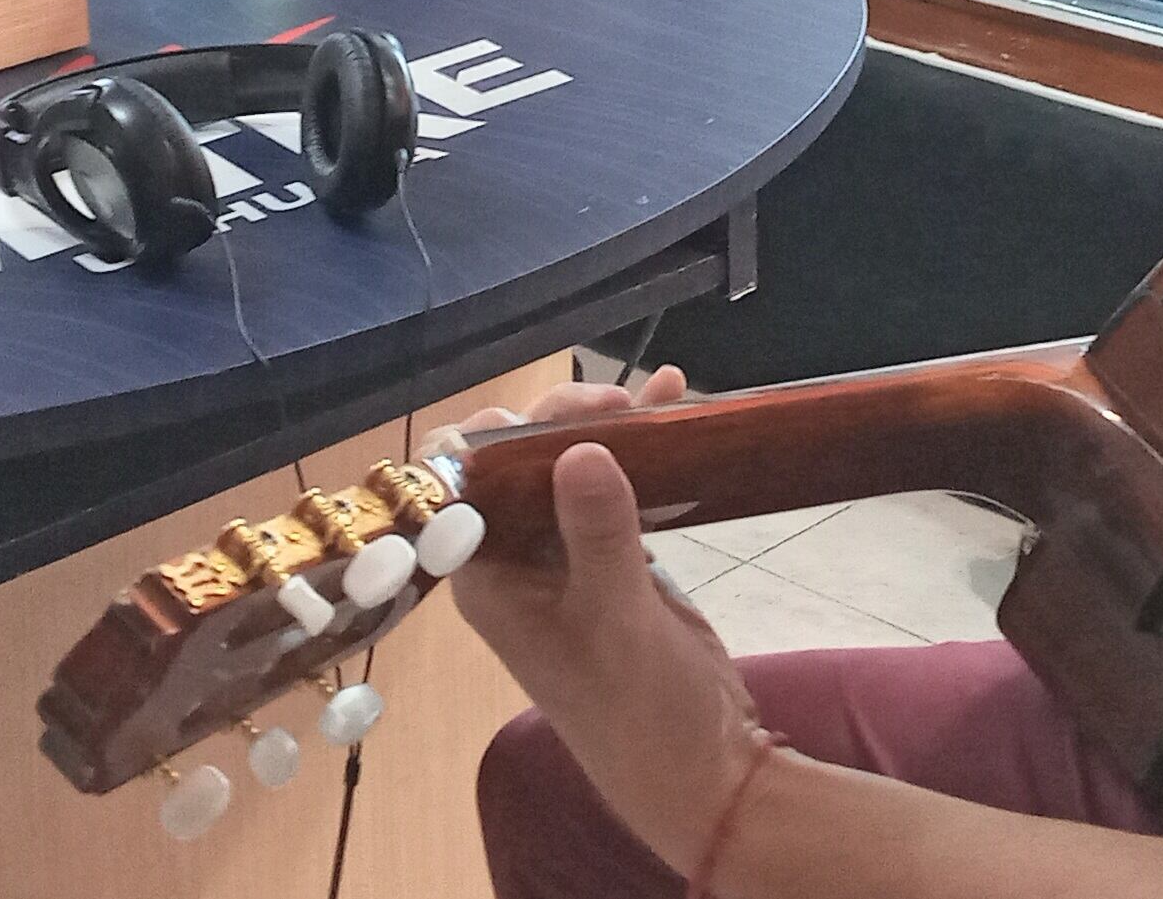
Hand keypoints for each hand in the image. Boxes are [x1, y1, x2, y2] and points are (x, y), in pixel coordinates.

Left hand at [441, 368, 769, 871]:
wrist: (700, 767)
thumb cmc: (641, 707)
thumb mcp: (617, 619)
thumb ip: (596, 532)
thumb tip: (580, 447)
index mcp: (489, 580)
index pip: (461, 483)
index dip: (499, 435)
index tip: (561, 413)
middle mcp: (514, 564)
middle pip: (515, 464)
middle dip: (558, 419)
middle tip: (621, 402)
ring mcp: (564, 561)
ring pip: (565, 469)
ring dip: (601, 424)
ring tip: (651, 396)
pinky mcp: (611, 561)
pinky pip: (610, 489)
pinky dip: (637, 448)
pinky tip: (670, 405)